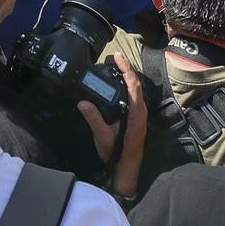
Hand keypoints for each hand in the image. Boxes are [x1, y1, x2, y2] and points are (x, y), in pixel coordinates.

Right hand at [82, 52, 147, 196]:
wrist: (125, 168)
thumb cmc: (116, 155)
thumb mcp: (103, 137)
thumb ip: (94, 119)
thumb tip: (83, 103)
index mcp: (136, 115)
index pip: (134, 87)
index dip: (127, 70)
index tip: (118, 57)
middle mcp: (141, 112)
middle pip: (136, 84)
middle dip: (126, 68)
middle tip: (114, 56)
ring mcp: (139, 114)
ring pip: (136, 89)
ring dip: (127, 75)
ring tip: (115, 64)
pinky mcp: (135, 116)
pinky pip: (132, 95)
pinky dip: (125, 84)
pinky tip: (117, 81)